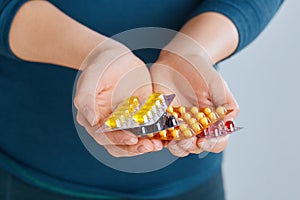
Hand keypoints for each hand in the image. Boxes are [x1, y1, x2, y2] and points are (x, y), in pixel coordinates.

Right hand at [74, 39, 162, 156]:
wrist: (116, 57)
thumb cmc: (99, 67)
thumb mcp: (89, 80)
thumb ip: (85, 100)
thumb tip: (92, 121)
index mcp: (95, 120)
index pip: (105, 138)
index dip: (119, 141)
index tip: (133, 140)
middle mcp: (111, 125)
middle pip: (121, 145)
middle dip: (136, 148)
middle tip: (151, 146)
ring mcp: (127, 121)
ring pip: (136, 141)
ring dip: (147, 145)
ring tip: (160, 144)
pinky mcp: (142, 116)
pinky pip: (149, 129)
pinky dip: (157, 134)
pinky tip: (166, 133)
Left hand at [150, 34, 238, 156]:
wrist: (180, 59)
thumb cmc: (201, 71)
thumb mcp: (218, 85)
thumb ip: (225, 105)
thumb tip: (227, 125)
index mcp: (211, 122)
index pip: (216, 142)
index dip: (212, 145)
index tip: (203, 140)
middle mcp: (194, 127)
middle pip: (194, 148)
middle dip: (189, 146)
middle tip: (185, 138)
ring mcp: (176, 125)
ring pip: (176, 146)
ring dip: (174, 145)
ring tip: (171, 136)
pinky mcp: (160, 120)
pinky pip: (157, 133)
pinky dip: (156, 137)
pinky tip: (154, 133)